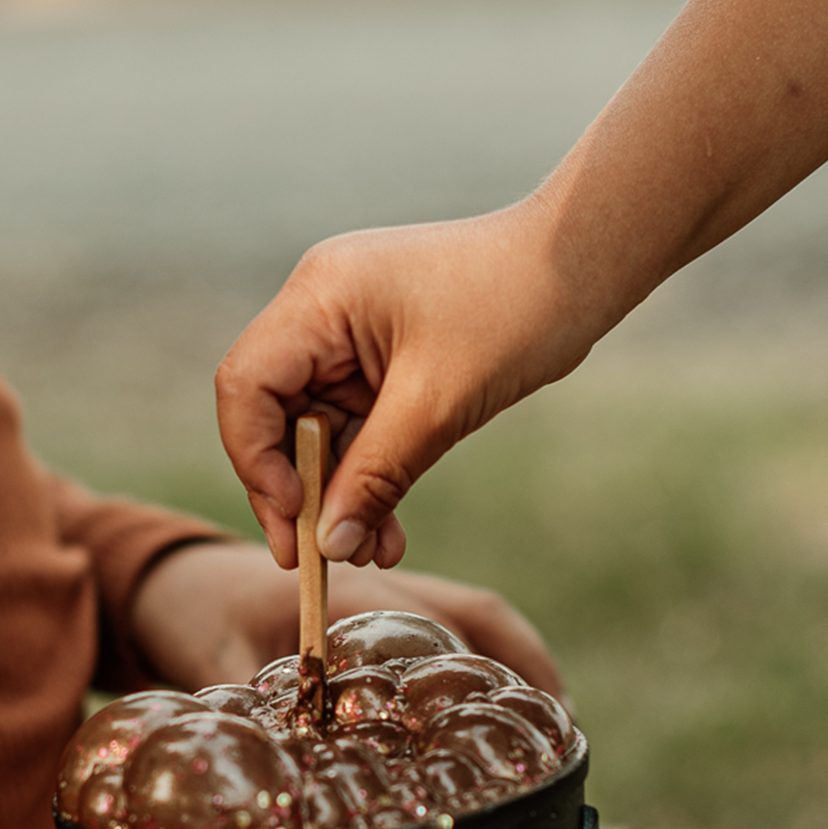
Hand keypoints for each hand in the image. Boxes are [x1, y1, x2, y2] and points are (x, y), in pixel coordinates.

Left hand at [129, 539, 565, 698]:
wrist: (176, 573)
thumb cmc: (193, 606)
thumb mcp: (210, 654)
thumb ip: (244, 696)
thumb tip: (274, 749)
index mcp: (353, 593)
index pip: (442, 629)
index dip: (493, 669)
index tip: (534, 713)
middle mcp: (380, 583)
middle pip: (477, 615)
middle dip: (525, 664)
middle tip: (562, 727)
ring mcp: (384, 588)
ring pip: (470, 611)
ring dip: (514, 654)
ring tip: (549, 715)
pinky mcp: (378, 601)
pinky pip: (448, 616)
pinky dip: (483, 649)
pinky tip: (493, 695)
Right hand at [214, 202, 588, 569]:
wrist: (581, 269)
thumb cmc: (516, 309)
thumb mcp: (438, 405)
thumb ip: (374, 476)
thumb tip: (329, 545)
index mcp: (318, 298)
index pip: (246, 387)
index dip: (257, 460)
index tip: (296, 518)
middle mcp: (320, 312)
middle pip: (272, 417)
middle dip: (297, 492)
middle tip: (319, 558)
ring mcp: (348, 337)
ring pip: (315, 434)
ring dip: (338, 497)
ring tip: (370, 554)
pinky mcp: (379, 362)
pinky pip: (354, 430)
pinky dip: (367, 478)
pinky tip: (385, 530)